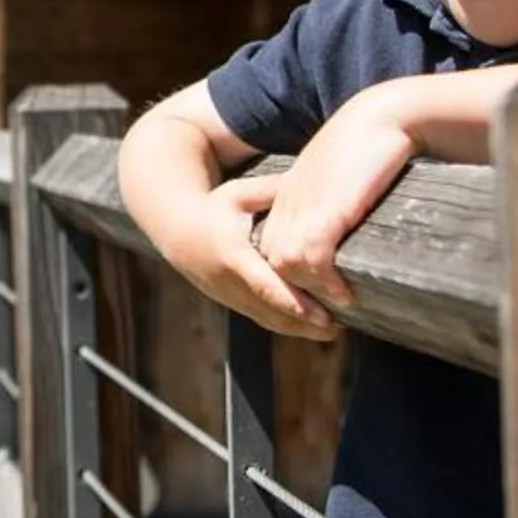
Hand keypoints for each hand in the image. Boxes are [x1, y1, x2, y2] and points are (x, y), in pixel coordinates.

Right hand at [163, 169, 338, 338]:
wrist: (178, 231)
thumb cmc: (214, 208)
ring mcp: (231, 297)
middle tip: (340, 329)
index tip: (322, 315)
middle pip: (272, 312)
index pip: (267, 286)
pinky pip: (263, 319)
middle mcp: (231, 283)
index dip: (295, 304)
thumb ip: (272, 192)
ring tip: (334, 332)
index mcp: (234, 256)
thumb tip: (312, 185)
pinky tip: (312, 327)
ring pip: (268, 321)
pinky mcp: (233, 303)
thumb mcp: (240, 194)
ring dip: (300, 330)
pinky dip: (288, 326)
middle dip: (306, 324)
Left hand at [254, 87, 418, 306]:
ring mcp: (304, 206)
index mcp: (290, 193)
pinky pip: (311, 259)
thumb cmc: (375, 143)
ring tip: (336, 312)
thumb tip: (346, 228)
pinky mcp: (326, 211)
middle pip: (273, 260)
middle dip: (295, 293)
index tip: (316, 296)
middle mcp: (290, 201)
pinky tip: (346, 294)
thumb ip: (332, 202)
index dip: (292, 275)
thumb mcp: (340, 178)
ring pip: (287, 266)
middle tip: (324, 317)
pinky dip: (326, 282)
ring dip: (311, 295)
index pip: (274, 244)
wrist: (388, 115)